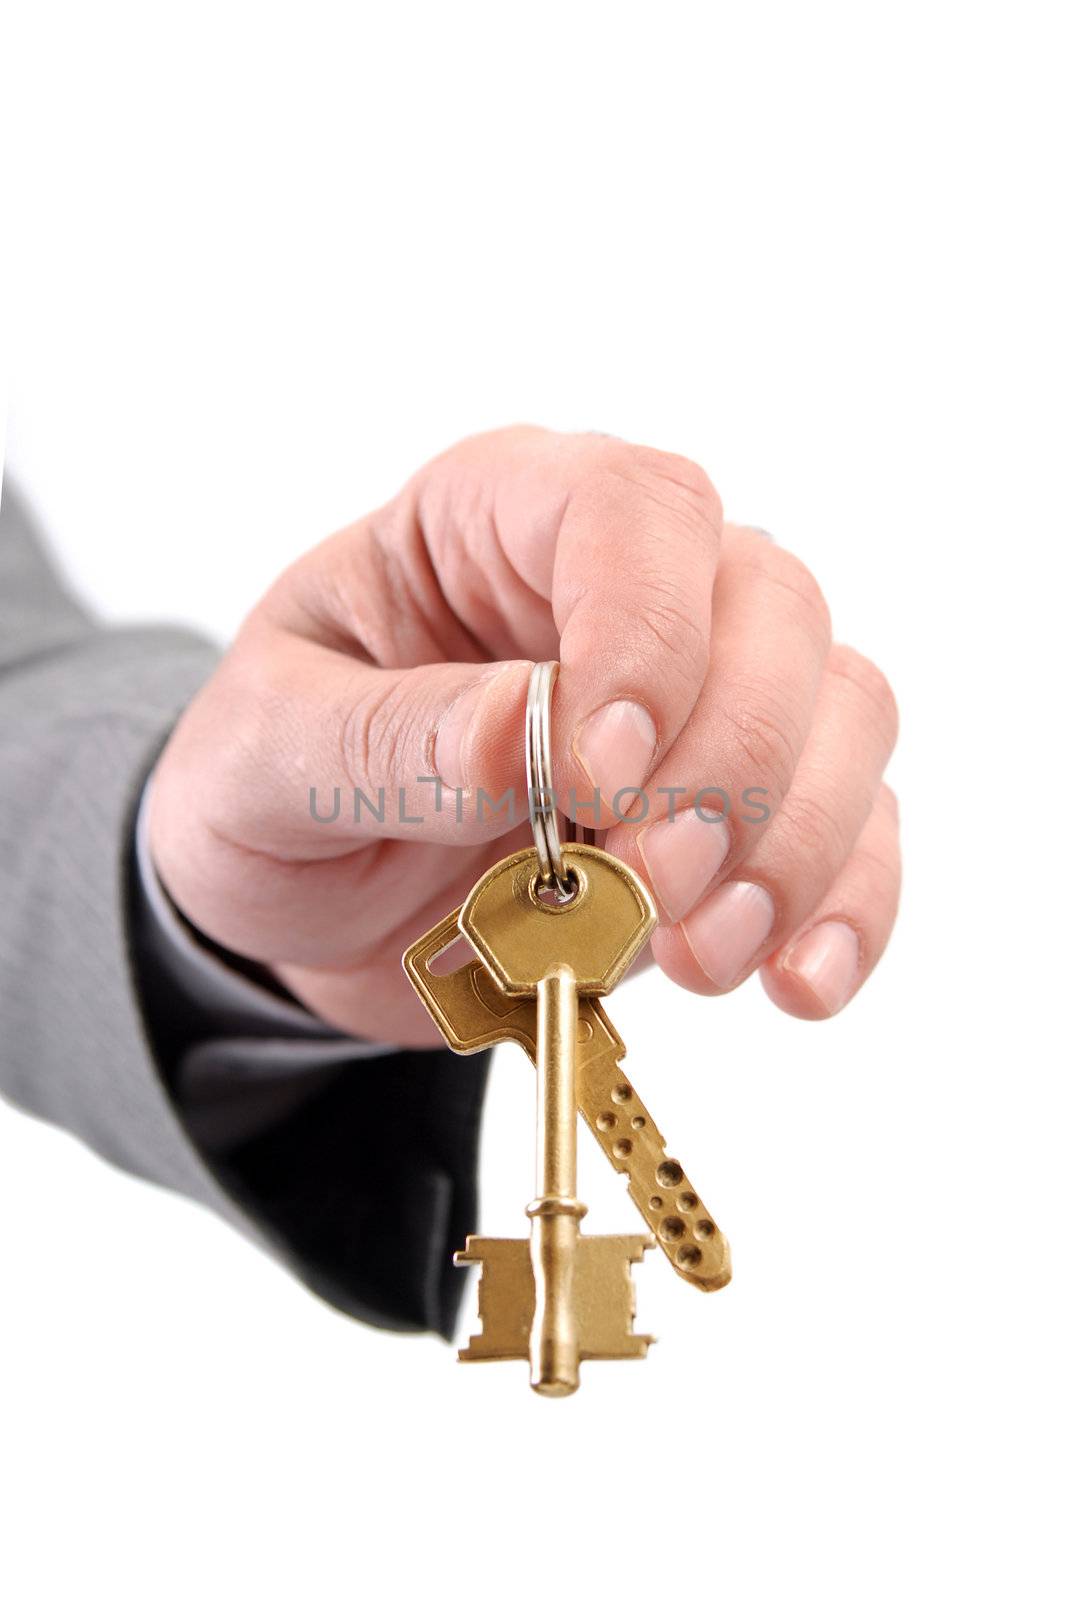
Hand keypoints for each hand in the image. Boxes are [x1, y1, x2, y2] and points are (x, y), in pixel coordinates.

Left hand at [150, 427, 899, 1045]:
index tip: (602, 775)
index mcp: (494, 521)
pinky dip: (846, 906)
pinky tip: (801, 982)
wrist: (304, 907)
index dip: (647, 630)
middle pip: (771, 604)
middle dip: (733, 759)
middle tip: (652, 880)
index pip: (633, 507)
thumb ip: (384, 740)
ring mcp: (699, 697)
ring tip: (706, 953)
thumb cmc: (269, 789)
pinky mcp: (737, 812)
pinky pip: (852, 828)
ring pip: (841, 708)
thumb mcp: (264, 758)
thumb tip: (528, 734)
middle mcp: (620, 589)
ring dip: (798, 841)